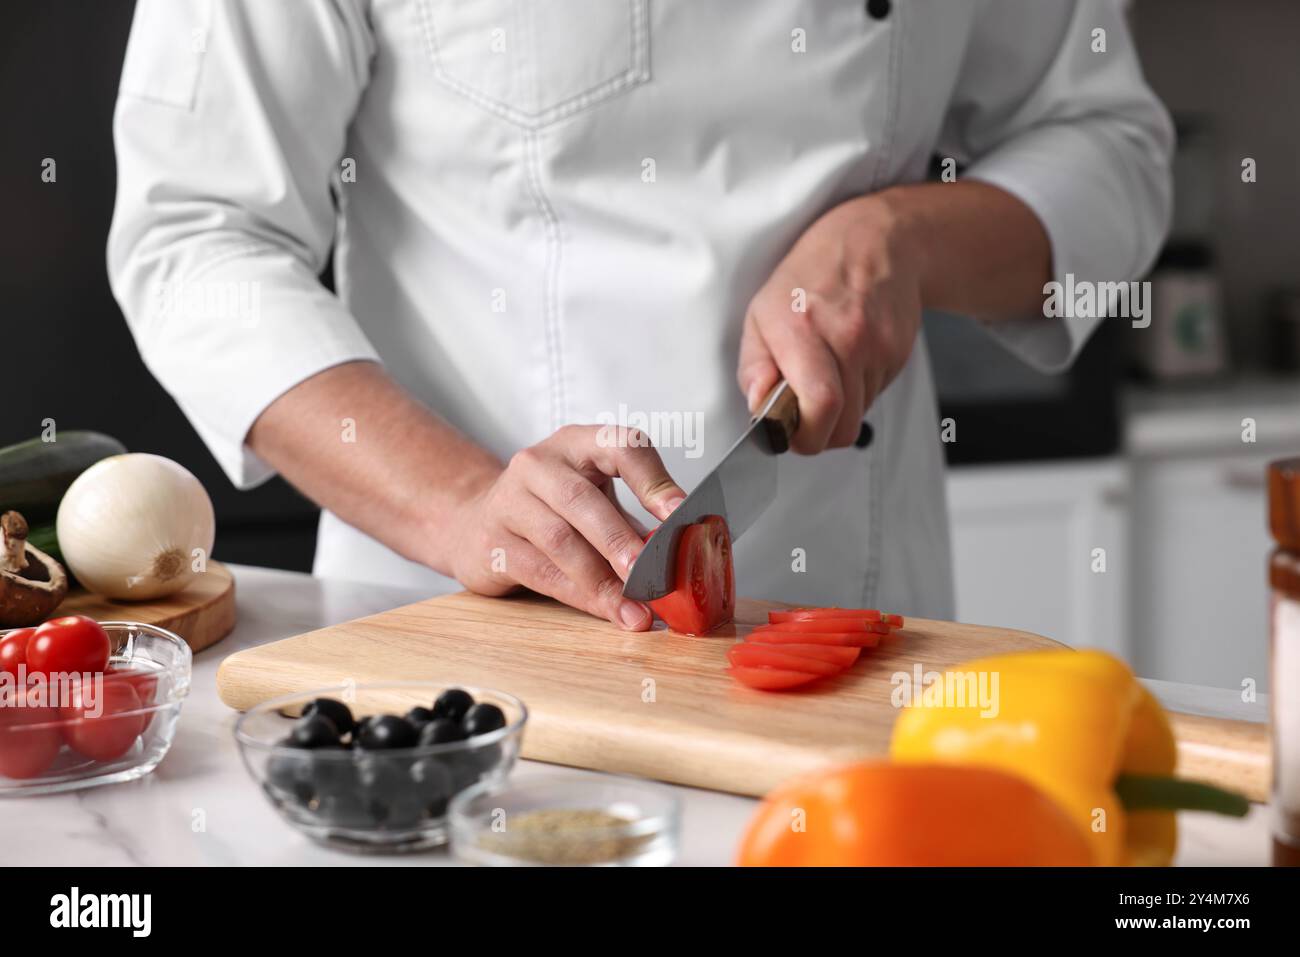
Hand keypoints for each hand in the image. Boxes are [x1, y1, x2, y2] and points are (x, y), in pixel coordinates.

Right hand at [445, 425, 685, 630]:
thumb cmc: (552, 510)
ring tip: (634, 607)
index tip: (678, 513)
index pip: (619, 446)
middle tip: (650, 573)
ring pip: (559, 541)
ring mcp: (509, 501)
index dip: (652, 480)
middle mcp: (538, 464)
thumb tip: (684, 555)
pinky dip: (580, 596)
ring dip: (602, 580)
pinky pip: (541, 572)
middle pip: (580, 499)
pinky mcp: (492, 543)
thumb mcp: (595, 499)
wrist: (476, 522)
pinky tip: (606, 610)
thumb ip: (634, 520)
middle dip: (620, 540)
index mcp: (577, 443)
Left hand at [737, 193, 924, 453]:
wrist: (874, 243)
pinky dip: (858, 392)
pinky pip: (874, 396)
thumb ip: (753, 366)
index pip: (820, 404)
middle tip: (803, 417)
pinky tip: (848, 361)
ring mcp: (878, 347)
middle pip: (842, 425)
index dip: (805, 435)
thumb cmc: (809, 278)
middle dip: (819, 434)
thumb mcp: (761, 313)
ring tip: (826, 374)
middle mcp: (846, 338)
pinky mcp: (899, 353)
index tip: (790, 434)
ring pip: (859, 416)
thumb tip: (759, 406)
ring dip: (839, 411)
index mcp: (802, 329)